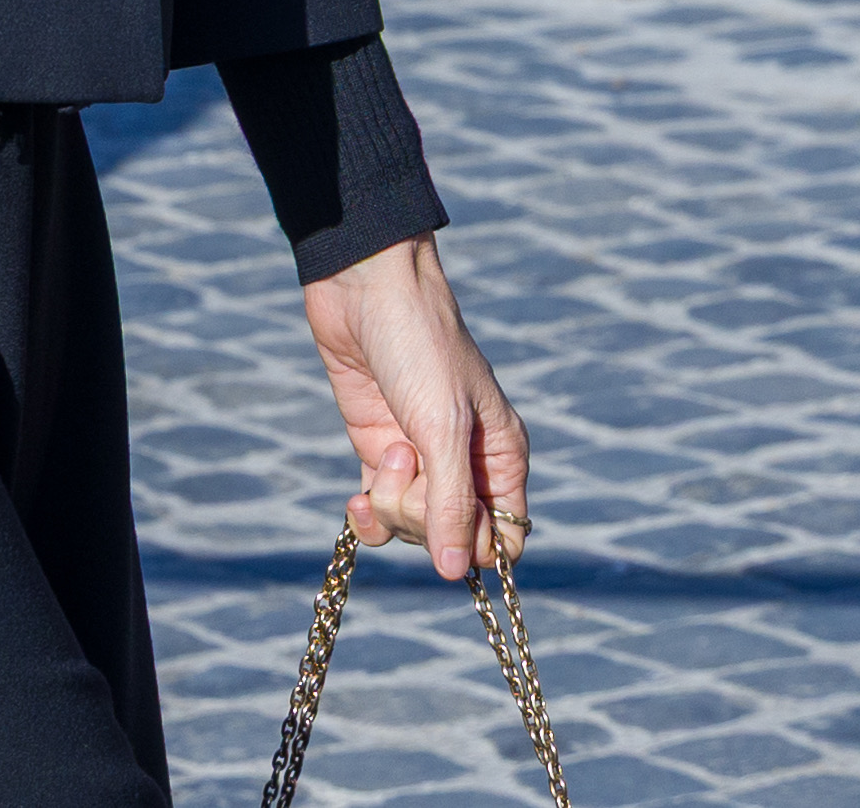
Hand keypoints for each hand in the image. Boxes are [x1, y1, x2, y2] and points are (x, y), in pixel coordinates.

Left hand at [300, 235, 528, 581]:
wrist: (364, 287)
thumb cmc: (419, 344)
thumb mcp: (441, 424)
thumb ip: (450, 501)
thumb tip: (451, 571)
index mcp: (502, 455)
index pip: (504, 539)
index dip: (475, 544)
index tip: (452, 519)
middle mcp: (465, 463)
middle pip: (451, 537)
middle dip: (422, 512)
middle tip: (408, 456)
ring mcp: (420, 459)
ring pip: (412, 527)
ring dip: (392, 504)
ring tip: (388, 450)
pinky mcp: (379, 450)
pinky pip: (379, 511)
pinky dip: (368, 513)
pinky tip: (356, 499)